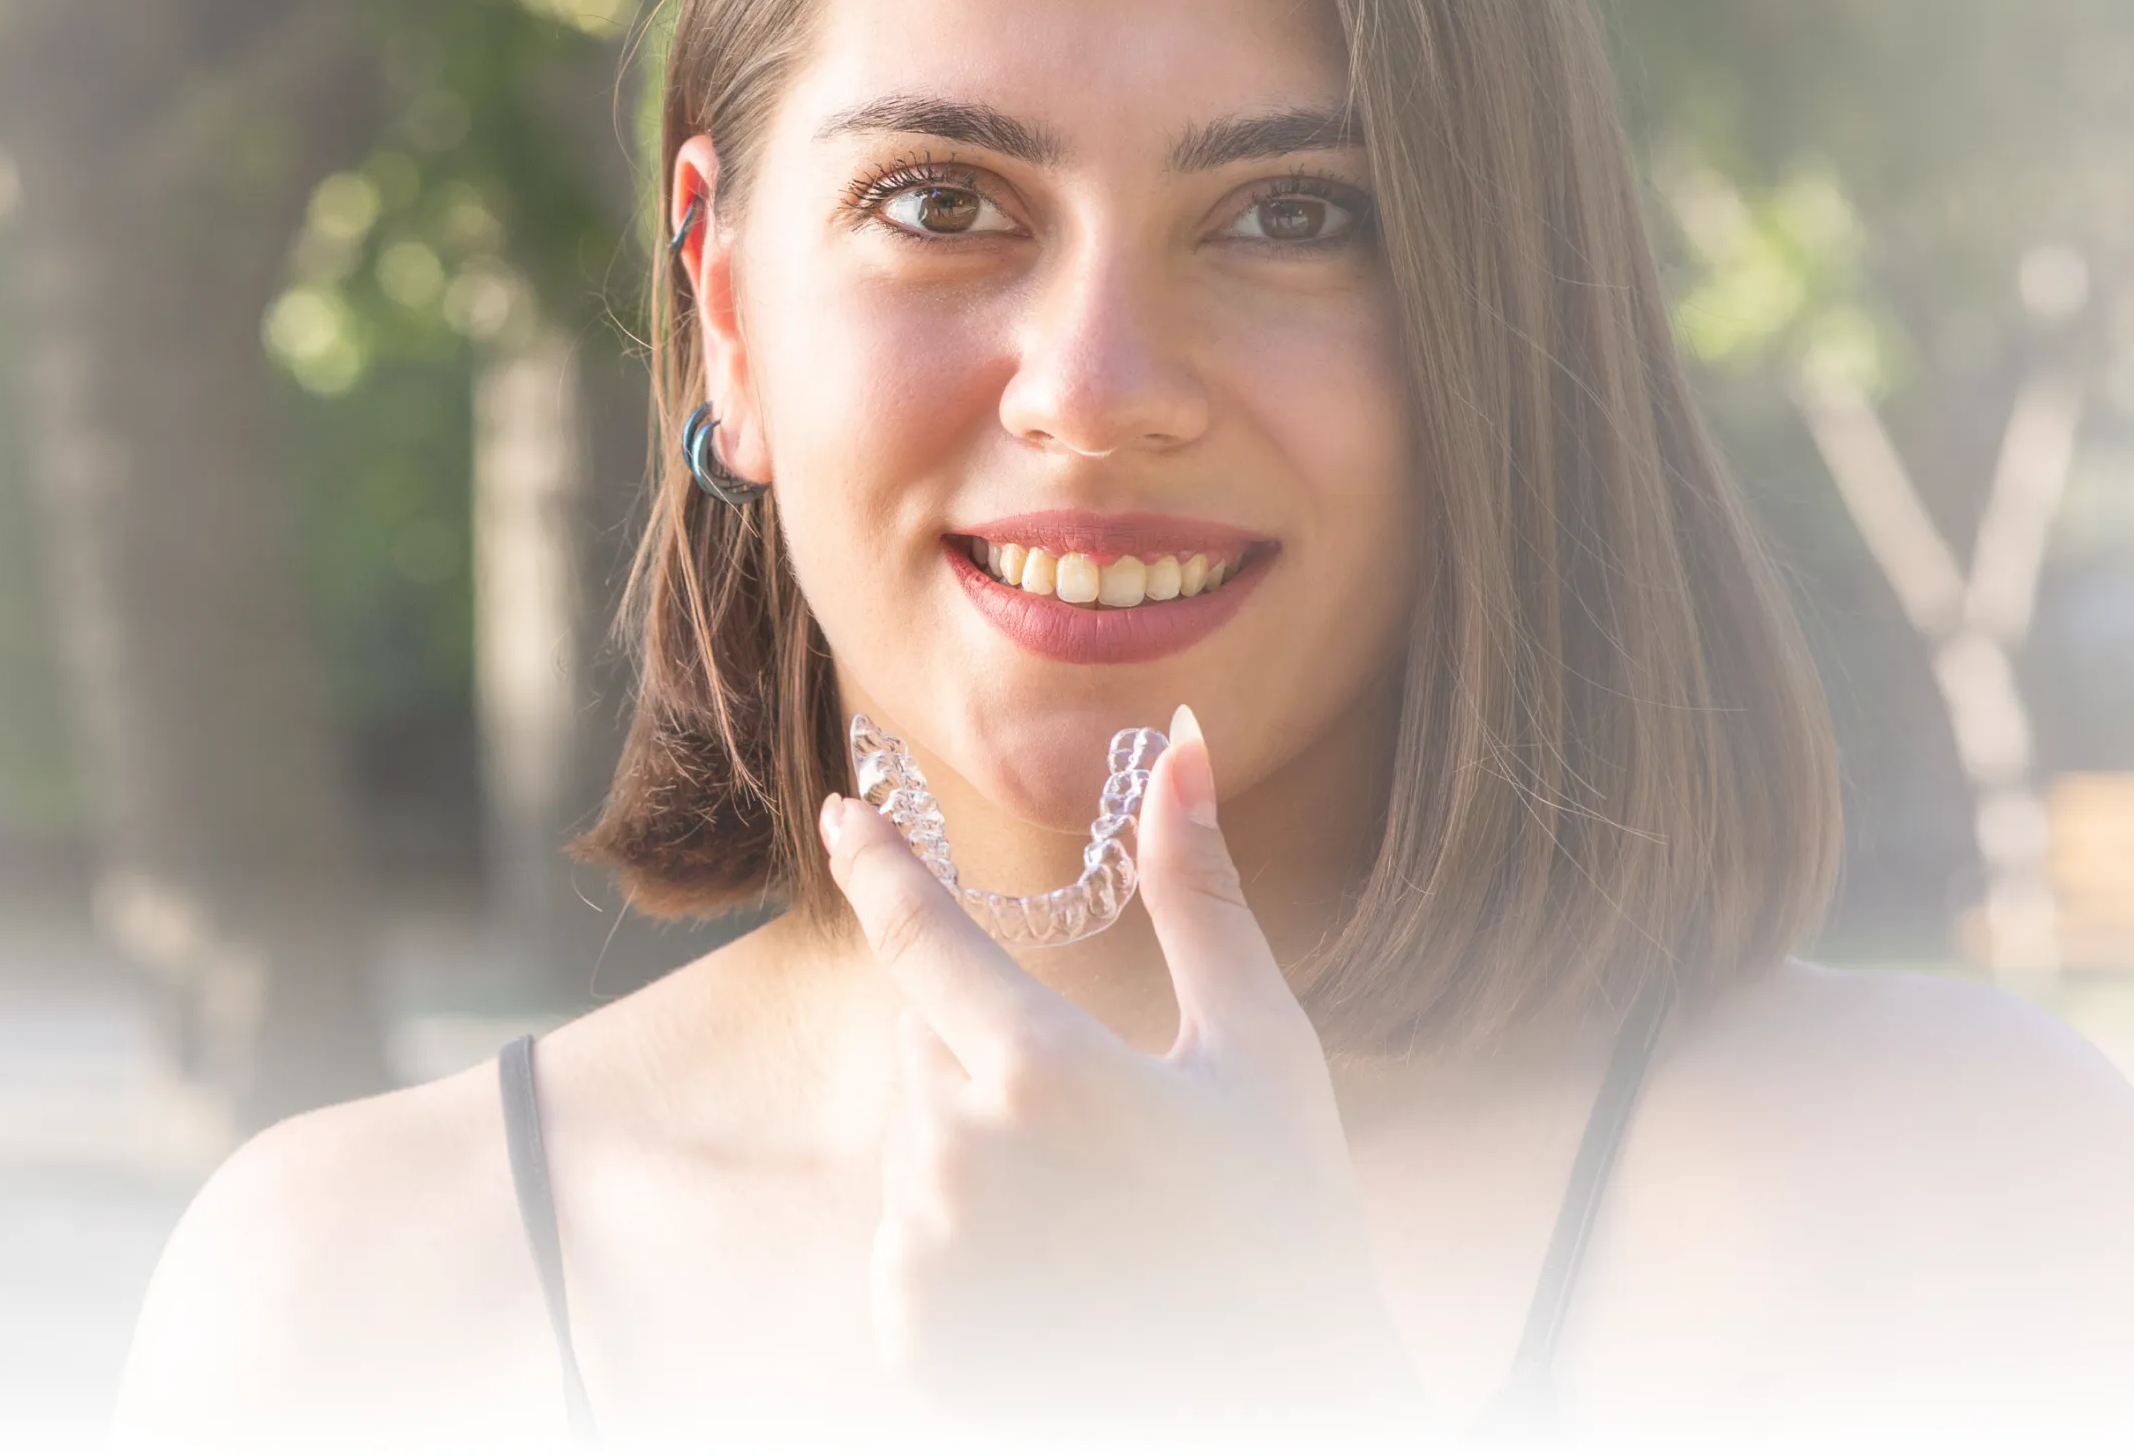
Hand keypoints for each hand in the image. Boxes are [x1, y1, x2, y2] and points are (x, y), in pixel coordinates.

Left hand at [817, 705, 1430, 1437]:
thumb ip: (1198, 894)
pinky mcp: (912, 1335)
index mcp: (1044, 1072)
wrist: (1289, 1400)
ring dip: (980, 1154)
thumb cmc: (1289, 1219)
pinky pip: (906, 1242)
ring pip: (919, 1145)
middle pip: (930, 1047)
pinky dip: (962, 1245)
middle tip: (1104, 1125)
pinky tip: (1055, 1275)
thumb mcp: (1259, 1049)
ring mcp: (929, 1256)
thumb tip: (1185, 746)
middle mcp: (965, 1159)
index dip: (878, 863)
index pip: (921, 933)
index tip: (844, 812)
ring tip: (1093, 1215)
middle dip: (993, 1056)